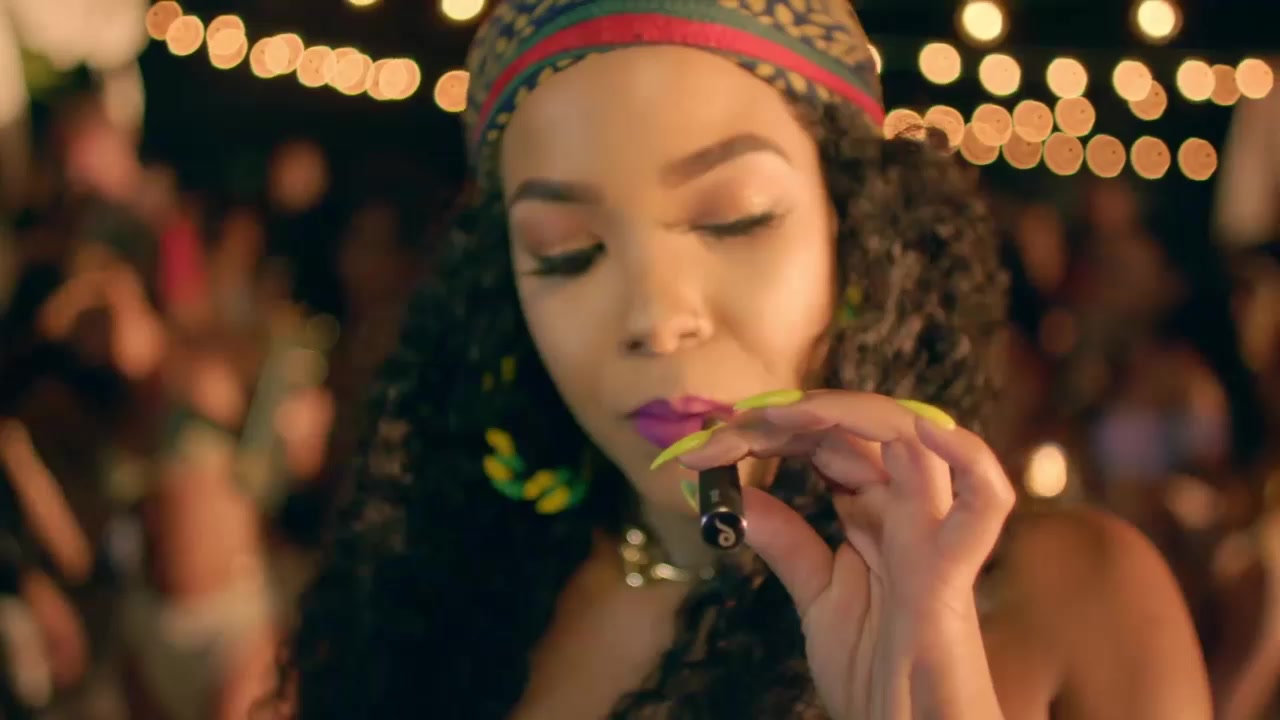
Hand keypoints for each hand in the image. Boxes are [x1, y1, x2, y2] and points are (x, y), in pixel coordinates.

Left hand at [667, 391, 1013, 719]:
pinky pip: (984, 505)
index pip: (827, 444)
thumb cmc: (878, 674)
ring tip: (786, 416)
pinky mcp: (952, 571)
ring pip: (914, 440)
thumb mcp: (817, 597)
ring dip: (849, 414)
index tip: (704, 450)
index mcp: (876, 515)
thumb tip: (737, 496)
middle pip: (856, 431)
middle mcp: (907, 512)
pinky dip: (968, 459)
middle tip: (722, 434)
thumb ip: (786, 542)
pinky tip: (924, 432)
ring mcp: (933, 534)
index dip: (768, 434)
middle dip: (786, 420)